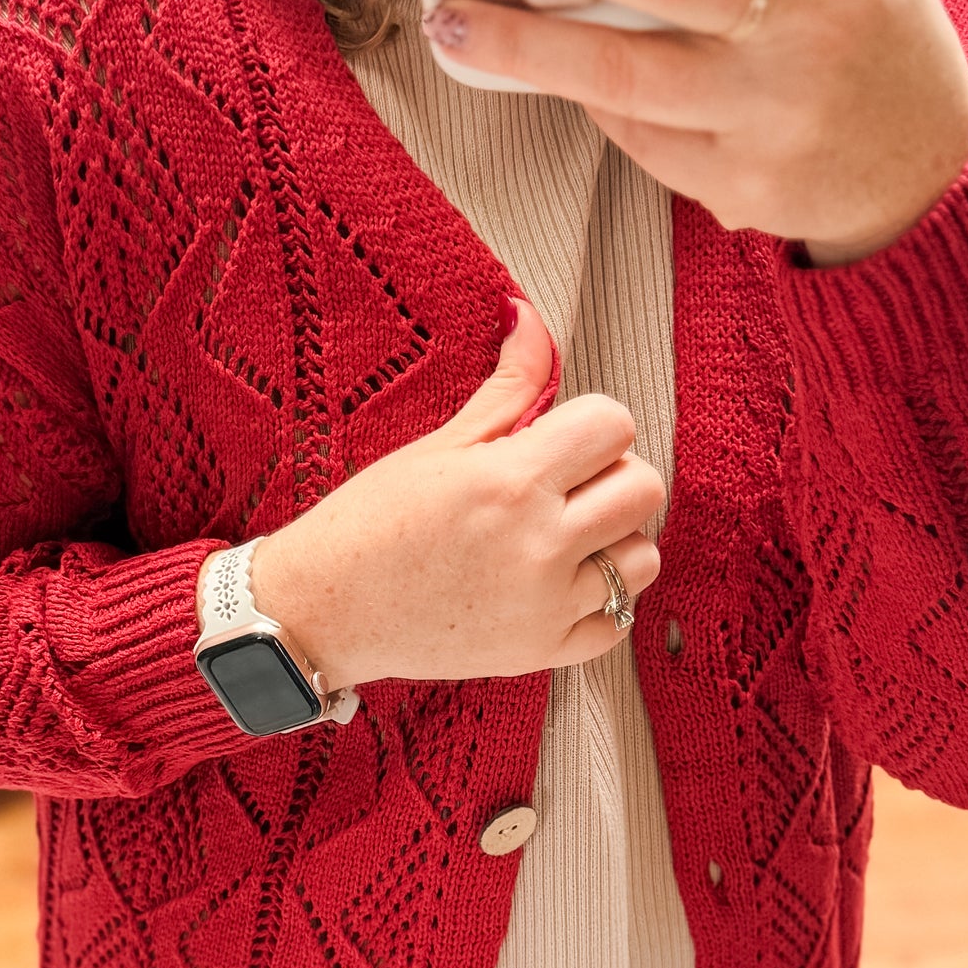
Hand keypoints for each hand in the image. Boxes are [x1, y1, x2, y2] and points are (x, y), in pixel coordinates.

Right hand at [245, 298, 662, 689]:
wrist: (324, 611)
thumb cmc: (370, 521)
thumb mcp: (439, 443)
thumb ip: (508, 385)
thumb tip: (530, 314)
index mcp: (511, 481)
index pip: (614, 426)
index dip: (593, 424)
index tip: (562, 439)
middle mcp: (538, 546)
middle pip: (643, 489)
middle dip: (613, 475)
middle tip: (568, 485)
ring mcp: (545, 607)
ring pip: (641, 559)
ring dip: (614, 541)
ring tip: (566, 538)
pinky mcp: (541, 653)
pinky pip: (616, 623)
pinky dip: (599, 602)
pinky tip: (559, 585)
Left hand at [426, 0, 967, 265]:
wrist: (916, 167)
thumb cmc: (855, 18)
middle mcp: (815, 21)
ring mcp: (776, 111)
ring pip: (624, 73)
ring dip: (524, 44)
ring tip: (452, 19)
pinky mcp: (740, 182)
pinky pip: (635, 131)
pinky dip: (589, 92)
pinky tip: (554, 67)